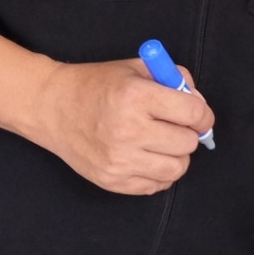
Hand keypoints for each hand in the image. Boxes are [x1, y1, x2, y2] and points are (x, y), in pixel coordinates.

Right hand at [25, 59, 213, 195]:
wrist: (52, 107)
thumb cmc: (96, 85)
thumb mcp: (136, 68)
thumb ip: (175, 80)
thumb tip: (201, 106)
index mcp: (136, 97)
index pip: (194, 114)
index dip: (202, 114)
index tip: (197, 115)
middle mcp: (128, 131)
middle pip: (188, 143)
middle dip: (186, 133)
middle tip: (172, 126)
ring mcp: (119, 160)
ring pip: (176, 169)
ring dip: (175, 156)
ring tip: (160, 143)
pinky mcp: (112, 180)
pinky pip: (156, 186)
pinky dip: (158, 173)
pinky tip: (145, 157)